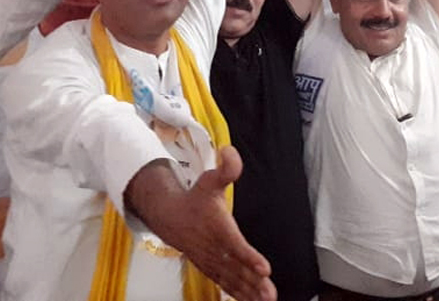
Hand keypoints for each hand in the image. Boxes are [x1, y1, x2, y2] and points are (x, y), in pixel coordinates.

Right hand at [147, 147, 276, 300]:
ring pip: (232, 280)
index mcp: (217, 228)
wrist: (169, 216)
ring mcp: (212, 261)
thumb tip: (230, 152)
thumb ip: (226, 168)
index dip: (249, 257)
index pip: (235, 244)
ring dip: (249, 293)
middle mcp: (215, 248)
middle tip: (270, 294)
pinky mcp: (211, 269)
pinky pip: (226, 285)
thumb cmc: (195, 198)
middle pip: (236, 268)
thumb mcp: (209, 180)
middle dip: (253, 283)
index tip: (264, 268)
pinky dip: (239, 295)